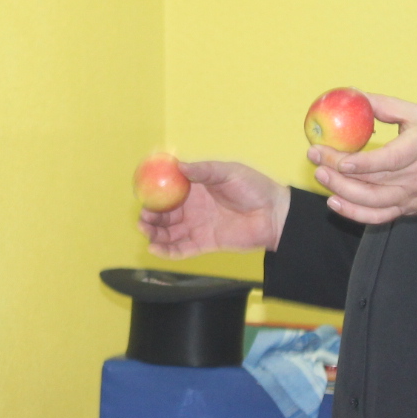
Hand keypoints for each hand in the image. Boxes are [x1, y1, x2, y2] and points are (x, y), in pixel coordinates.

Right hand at [139, 160, 291, 258]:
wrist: (274, 214)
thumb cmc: (254, 187)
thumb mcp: (228, 172)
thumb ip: (204, 170)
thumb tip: (179, 166)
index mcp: (196, 189)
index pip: (168, 192)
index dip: (154, 195)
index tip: (143, 195)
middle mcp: (193, 208)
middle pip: (164, 214)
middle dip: (150, 216)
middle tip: (142, 218)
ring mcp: (198, 227)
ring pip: (169, 233)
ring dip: (154, 233)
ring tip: (146, 231)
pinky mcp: (205, 244)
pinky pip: (182, 249)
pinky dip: (167, 251)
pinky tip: (155, 249)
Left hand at [308, 93, 416, 224]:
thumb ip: (387, 106)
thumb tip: (355, 96)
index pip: (389, 160)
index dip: (363, 163)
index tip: (339, 157)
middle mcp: (415, 177)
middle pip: (372, 180)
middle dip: (338, 170)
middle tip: (314, 156)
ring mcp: (409, 197)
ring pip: (371, 202)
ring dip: (341, 191)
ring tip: (320, 175)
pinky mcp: (405, 210)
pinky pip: (377, 217)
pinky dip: (354, 214)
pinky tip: (334, 202)